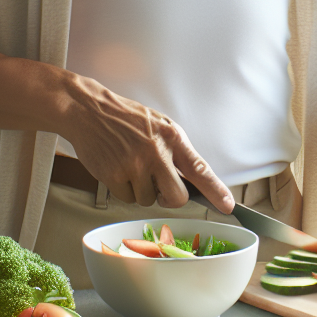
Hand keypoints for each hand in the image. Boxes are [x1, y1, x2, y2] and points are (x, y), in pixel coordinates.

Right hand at [64, 75, 233, 213]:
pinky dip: (123, 189)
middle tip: (158, 186)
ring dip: (141, 189)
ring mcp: (134, 165)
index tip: (227, 205)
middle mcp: (156, 152)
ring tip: (130, 164)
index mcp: (172, 137)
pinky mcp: (114, 176)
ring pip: (148, 200)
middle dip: (169, 198)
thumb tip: (191, 180)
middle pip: (176, 197)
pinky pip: (127, 199)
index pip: (199, 168)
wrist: (89, 111)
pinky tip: (117, 168)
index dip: (215, 190)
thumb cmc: (126, 118)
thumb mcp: (159, 124)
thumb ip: (175, 150)